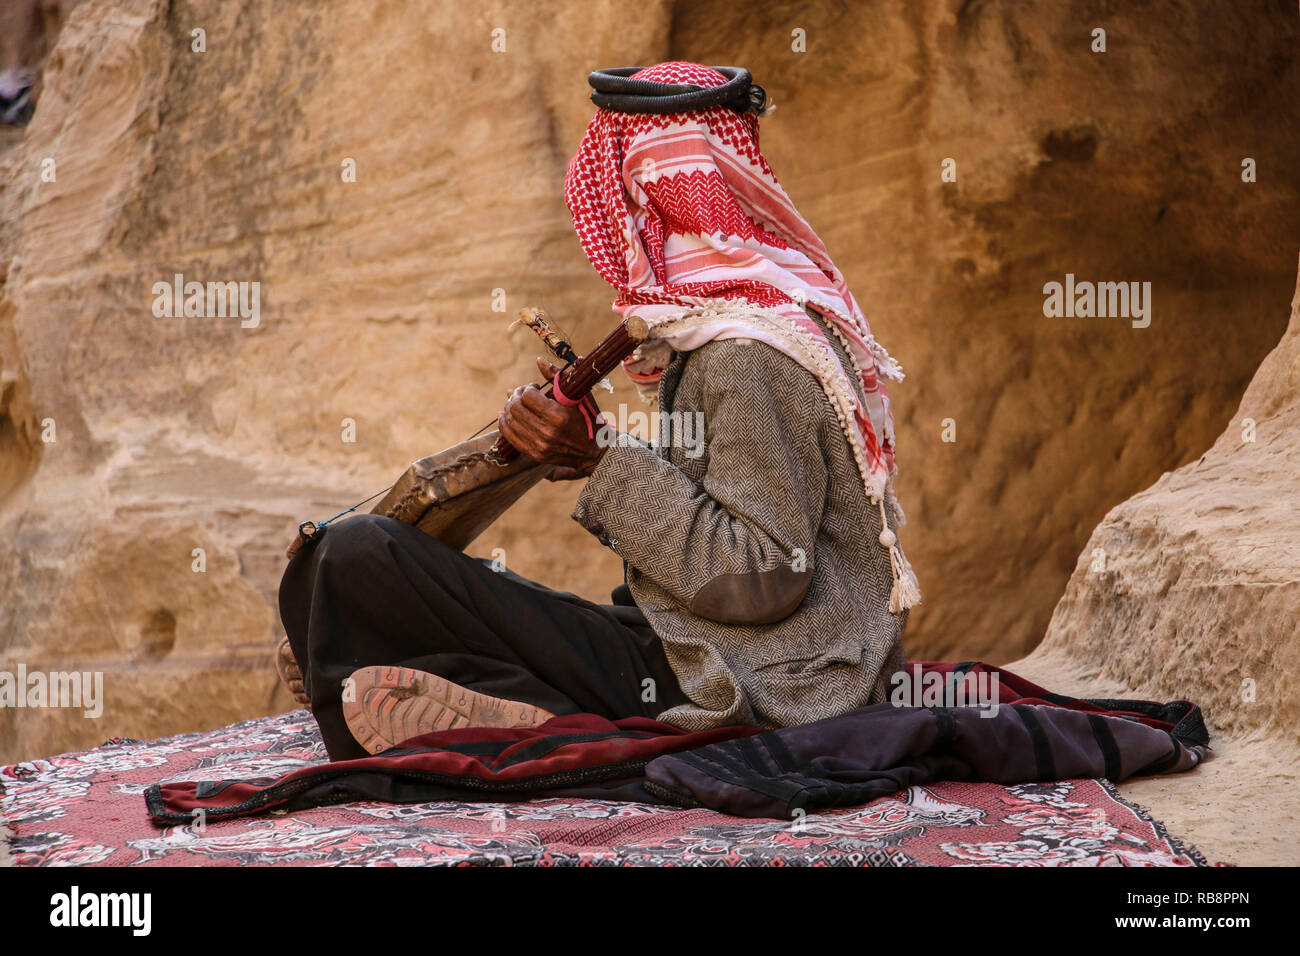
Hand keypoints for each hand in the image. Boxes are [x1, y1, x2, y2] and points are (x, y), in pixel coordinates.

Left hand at [498, 358, 605, 480]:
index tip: (535, 387)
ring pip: (510, 421)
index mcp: (558, 416)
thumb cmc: (588, 418)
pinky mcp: (534, 454)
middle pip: (515, 408)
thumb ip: (557, 376)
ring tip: (517, 403)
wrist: (593, 449)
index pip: (528, 396)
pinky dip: (505, 423)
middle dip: (516, 395)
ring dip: (509, 408)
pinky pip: (509, 436)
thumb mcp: (578, 395)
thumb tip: (539, 360)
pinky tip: (507, 415)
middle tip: (522, 393)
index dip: (528, 388)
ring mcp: (539, 446)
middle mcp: (546, 432)